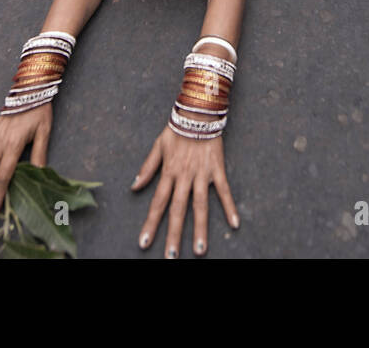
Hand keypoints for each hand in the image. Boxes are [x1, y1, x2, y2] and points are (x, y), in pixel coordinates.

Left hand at [133, 127, 238, 257]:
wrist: (198, 112)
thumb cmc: (176, 129)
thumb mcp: (157, 146)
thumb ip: (147, 168)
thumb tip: (134, 186)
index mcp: (169, 173)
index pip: (158, 203)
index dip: (150, 224)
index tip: (144, 243)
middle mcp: (184, 177)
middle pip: (178, 210)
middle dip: (174, 234)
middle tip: (171, 256)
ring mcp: (202, 174)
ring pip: (200, 206)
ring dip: (200, 229)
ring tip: (200, 250)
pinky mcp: (217, 169)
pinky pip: (224, 191)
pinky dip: (229, 206)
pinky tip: (235, 223)